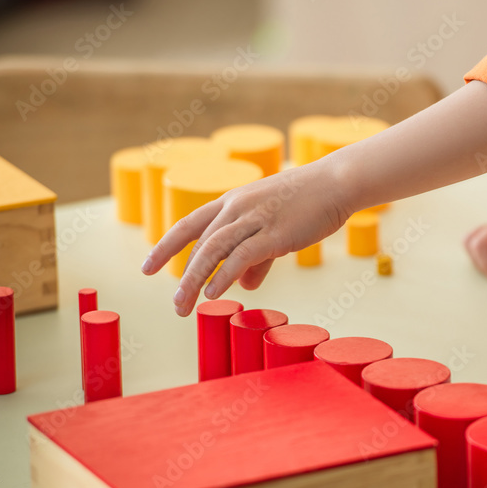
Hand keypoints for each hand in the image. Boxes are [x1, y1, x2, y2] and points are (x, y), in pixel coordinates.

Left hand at [141, 161, 347, 315]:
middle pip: (198, 243)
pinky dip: (223, 275)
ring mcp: (255, 218)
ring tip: (184, 305)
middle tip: (175, 304)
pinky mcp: (275, 232)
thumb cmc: (310, 202)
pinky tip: (214, 293)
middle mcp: (237, 207)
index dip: (167, 246)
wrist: (338, 182)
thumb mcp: (276, 227)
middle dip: (182, 276)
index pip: (190, 224)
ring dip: (195, 280)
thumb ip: (258, 258)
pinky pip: (241, 256)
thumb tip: (245, 285)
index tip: (148, 267)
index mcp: (233, 201)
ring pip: (213, 250)